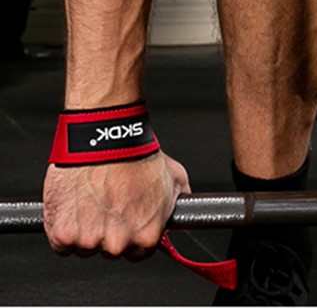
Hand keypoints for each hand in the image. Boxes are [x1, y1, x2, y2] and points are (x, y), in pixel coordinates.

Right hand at [43, 150, 190, 259]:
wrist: (107, 139)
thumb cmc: (137, 155)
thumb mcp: (173, 176)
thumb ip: (177, 201)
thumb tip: (180, 210)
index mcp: (146, 236)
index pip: (139, 252)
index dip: (133, 233)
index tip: (128, 220)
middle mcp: (118, 244)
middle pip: (111, 250)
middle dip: (110, 231)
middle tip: (109, 204)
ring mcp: (88, 241)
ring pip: (84, 247)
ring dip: (86, 230)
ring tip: (92, 200)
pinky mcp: (61, 234)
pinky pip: (61, 243)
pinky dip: (64, 228)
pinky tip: (75, 205)